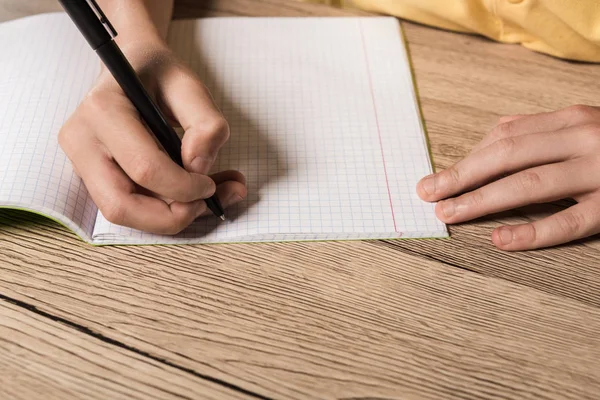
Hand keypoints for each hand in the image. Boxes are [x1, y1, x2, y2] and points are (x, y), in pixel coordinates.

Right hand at [59, 42, 246, 234]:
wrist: (132, 66)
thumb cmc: (159, 73)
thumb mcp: (190, 85)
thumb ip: (206, 122)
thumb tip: (198, 166)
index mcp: (103, 110)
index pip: (144, 169)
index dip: (184, 187)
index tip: (211, 184)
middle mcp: (82, 140)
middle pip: (120, 206)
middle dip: (170, 217)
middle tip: (207, 205)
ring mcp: (80, 161)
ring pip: (122, 213)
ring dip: (169, 217)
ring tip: (211, 197)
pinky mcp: (91, 176)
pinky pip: (127, 206)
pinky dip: (163, 210)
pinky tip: (193, 194)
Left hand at [417, 105, 599, 250]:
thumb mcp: (579, 127)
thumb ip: (537, 133)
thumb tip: (482, 150)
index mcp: (570, 119)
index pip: (504, 138)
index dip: (465, 160)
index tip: (436, 179)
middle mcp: (583, 138)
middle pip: (507, 157)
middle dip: (461, 177)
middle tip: (428, 195)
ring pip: (530, 185)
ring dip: (482, 201)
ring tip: (449, 214)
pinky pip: (569, 222)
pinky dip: (532, 232)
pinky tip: (501, 241)